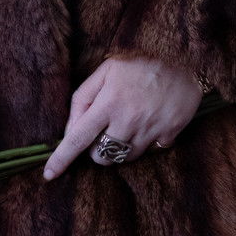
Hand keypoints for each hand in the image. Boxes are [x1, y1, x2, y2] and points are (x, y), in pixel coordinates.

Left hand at [42, 55, 202, 179]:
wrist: (187, 60)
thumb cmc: (140, 65)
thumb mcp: (106, 71)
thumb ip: (83, 98)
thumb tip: (70, 129)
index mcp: (108, 103)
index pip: (77, 138)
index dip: (61, 158)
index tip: (48, 175)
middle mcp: (127, 121)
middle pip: (101, 156)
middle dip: (97, 150)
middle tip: (106, 131)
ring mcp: (149, 130)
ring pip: (124, 158)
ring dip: (120, 149)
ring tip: (128, 125)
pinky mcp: (169, 135)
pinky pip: (150, 152)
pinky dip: (145, 143)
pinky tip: (150, 124)